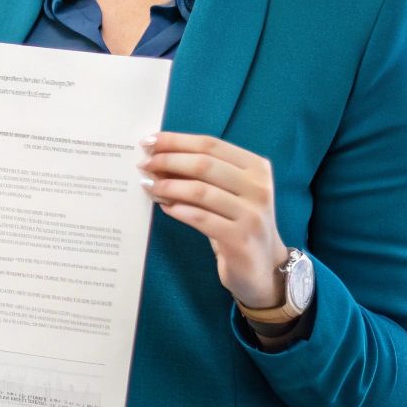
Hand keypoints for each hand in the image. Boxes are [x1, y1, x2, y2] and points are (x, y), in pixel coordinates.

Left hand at [138, 131, 288, 306]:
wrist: (263, 265)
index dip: (177, 141)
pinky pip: (200, 218)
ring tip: (149, 186)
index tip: (148, 142)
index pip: (211, 144)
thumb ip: (202, 174)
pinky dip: (177, 210)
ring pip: (199, 190)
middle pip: (204, 164)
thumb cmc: (238, 222)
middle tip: (144, 164)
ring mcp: (251, 214)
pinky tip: (164, 207)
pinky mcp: (240, 239)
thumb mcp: (227, 193)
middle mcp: (258, 188)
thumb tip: (158, 156)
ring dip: (168, 185)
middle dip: (168, 160)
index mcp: (257, 168)